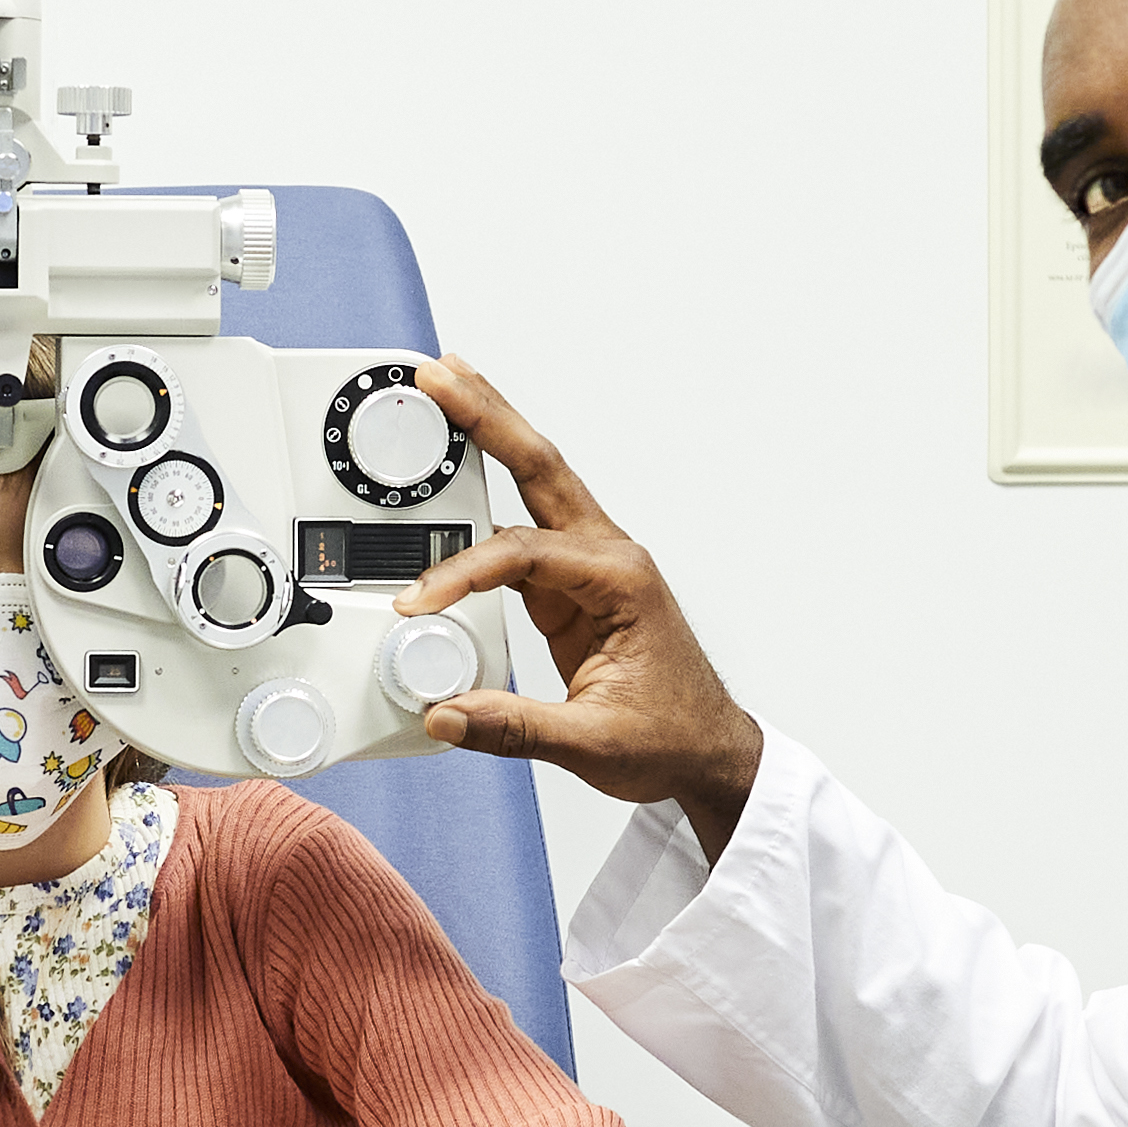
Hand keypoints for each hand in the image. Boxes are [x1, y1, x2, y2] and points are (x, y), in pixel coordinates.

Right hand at [394, 364, 770, 859]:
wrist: (707, 751)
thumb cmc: (672, 737)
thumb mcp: (593, 743)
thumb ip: (512, 727)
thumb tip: (445, 714)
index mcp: (620, 582)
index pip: (524, 554)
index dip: (463, 571)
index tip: (420, 602)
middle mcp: (608, 558)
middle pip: (540, 468)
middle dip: (489, 417)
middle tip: (440, 374)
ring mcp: (589, 566)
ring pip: (535, 482)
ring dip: (491, 436)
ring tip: (447, 392)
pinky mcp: (572, 585)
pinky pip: (521, 530)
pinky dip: (488, 495)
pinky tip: (460, 475)